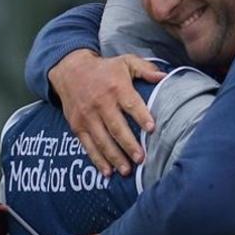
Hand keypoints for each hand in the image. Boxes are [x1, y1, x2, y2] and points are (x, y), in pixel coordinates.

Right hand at [48, 50, 166, 176]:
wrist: (70, 70)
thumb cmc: (105, 69)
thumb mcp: (125, 62)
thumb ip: (146, 69)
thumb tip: (165, 77)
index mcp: (116, 87)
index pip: (131, 104)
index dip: (141, 116)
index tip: (151, 129)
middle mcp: (101, 103)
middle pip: (116, 127)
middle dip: (129, 144)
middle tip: (141, 159)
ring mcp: (87, 116)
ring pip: (102, 140)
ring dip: (114, 157)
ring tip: (127, 171)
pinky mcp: (77, 126)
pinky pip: (88, 146)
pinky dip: (97, 160)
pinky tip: (107, 172)